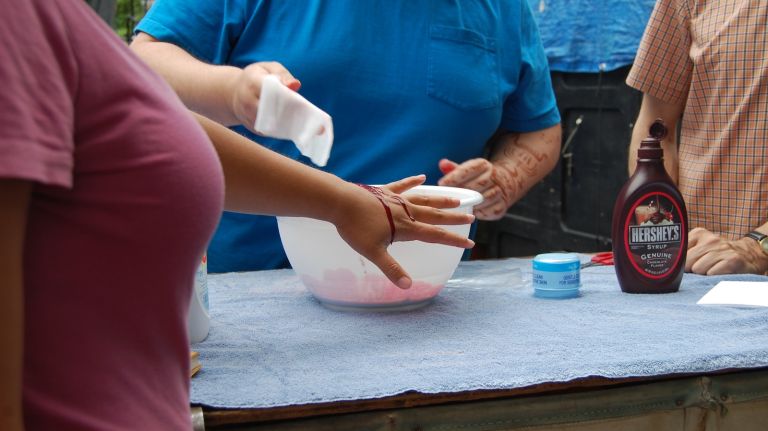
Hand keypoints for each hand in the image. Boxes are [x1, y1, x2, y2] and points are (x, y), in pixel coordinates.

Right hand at [229, 62, 299, 131]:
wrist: (233, 93)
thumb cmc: (256, 77)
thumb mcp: (268, 68)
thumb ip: (282, 74)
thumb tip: (295, 85)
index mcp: (251, 82)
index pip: (270, 90)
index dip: (285, 95)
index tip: (297, 99)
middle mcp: (246, 101)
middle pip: (271, 110)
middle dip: (287, 110)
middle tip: (300, 111)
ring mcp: (247, 117)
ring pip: (271, 123)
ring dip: (285, 121)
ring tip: (297, 118)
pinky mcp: (252, 128)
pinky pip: (269, 131)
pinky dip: (280, 129)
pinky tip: (290, 124)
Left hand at [334, 175, 474, 288]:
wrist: (339, 202)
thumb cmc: (354, 228)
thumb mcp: (373, 252)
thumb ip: (391, 269)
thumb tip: (407, 286)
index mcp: (405, 228)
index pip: (435, 235)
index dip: (453, 240)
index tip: (470, 243)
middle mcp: (405, 212)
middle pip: (435, 215)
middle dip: (454, 218)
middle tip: (471, 216)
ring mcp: (396, 200)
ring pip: (424, 199)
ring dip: (441, 199)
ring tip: (456, 198)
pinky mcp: (384, 192)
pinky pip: (402, 186)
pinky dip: (412, 181)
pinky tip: (422, 177)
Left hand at [437, 158, 510, 219]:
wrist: (504, 183)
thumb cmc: (478, 178)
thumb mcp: (467, 170)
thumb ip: (454, 168)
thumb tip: (443, 164)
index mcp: (484, 165)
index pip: (469, 169)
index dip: (455, 177)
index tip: (442, 183)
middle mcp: (494, 176)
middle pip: (478, 184)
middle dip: (462, 191)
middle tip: (448, 197)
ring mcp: (500, 191)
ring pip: (485, 198)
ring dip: (471, 203)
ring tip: (457, 205)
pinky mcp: (502, 206)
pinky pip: (490, 211)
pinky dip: (479, 213)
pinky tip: (470, 212)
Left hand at [686, 227, 767, 274]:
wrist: (749, 254)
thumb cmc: (719, 253)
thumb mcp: (701, 246)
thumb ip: (685, 251)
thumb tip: (668, 264)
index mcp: (699, 234)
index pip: (678, 251)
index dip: (680, 261)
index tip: (685, 263)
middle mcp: (710, 239)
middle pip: (687, 262)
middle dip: (692, 269)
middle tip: (702, 267)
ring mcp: (722, 249)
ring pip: (698, 269)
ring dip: (704, 273)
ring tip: (712, 268)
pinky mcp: (732, 260)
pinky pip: (711, 273)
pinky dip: (714, 276)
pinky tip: (720, 272)